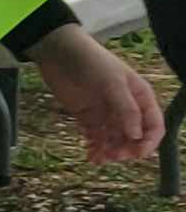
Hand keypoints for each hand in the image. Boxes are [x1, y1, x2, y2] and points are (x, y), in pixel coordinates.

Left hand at [30, 27, 169, 164]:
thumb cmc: (91, 62)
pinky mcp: (88, 117)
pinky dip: (95, 148)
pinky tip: (91, 155)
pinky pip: (96, 138)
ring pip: (115, 140)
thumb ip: (126, 109)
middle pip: (134, 137)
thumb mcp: (112, 83)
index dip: (148, 142)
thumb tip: (137, 135)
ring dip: (110, 152)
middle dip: (126, 149)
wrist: (58, 52)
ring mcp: (107, 114)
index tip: (137, 154)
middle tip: (112, 155)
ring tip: (99, 159)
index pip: (153, 125)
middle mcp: (126, 108)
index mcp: (140, 98)